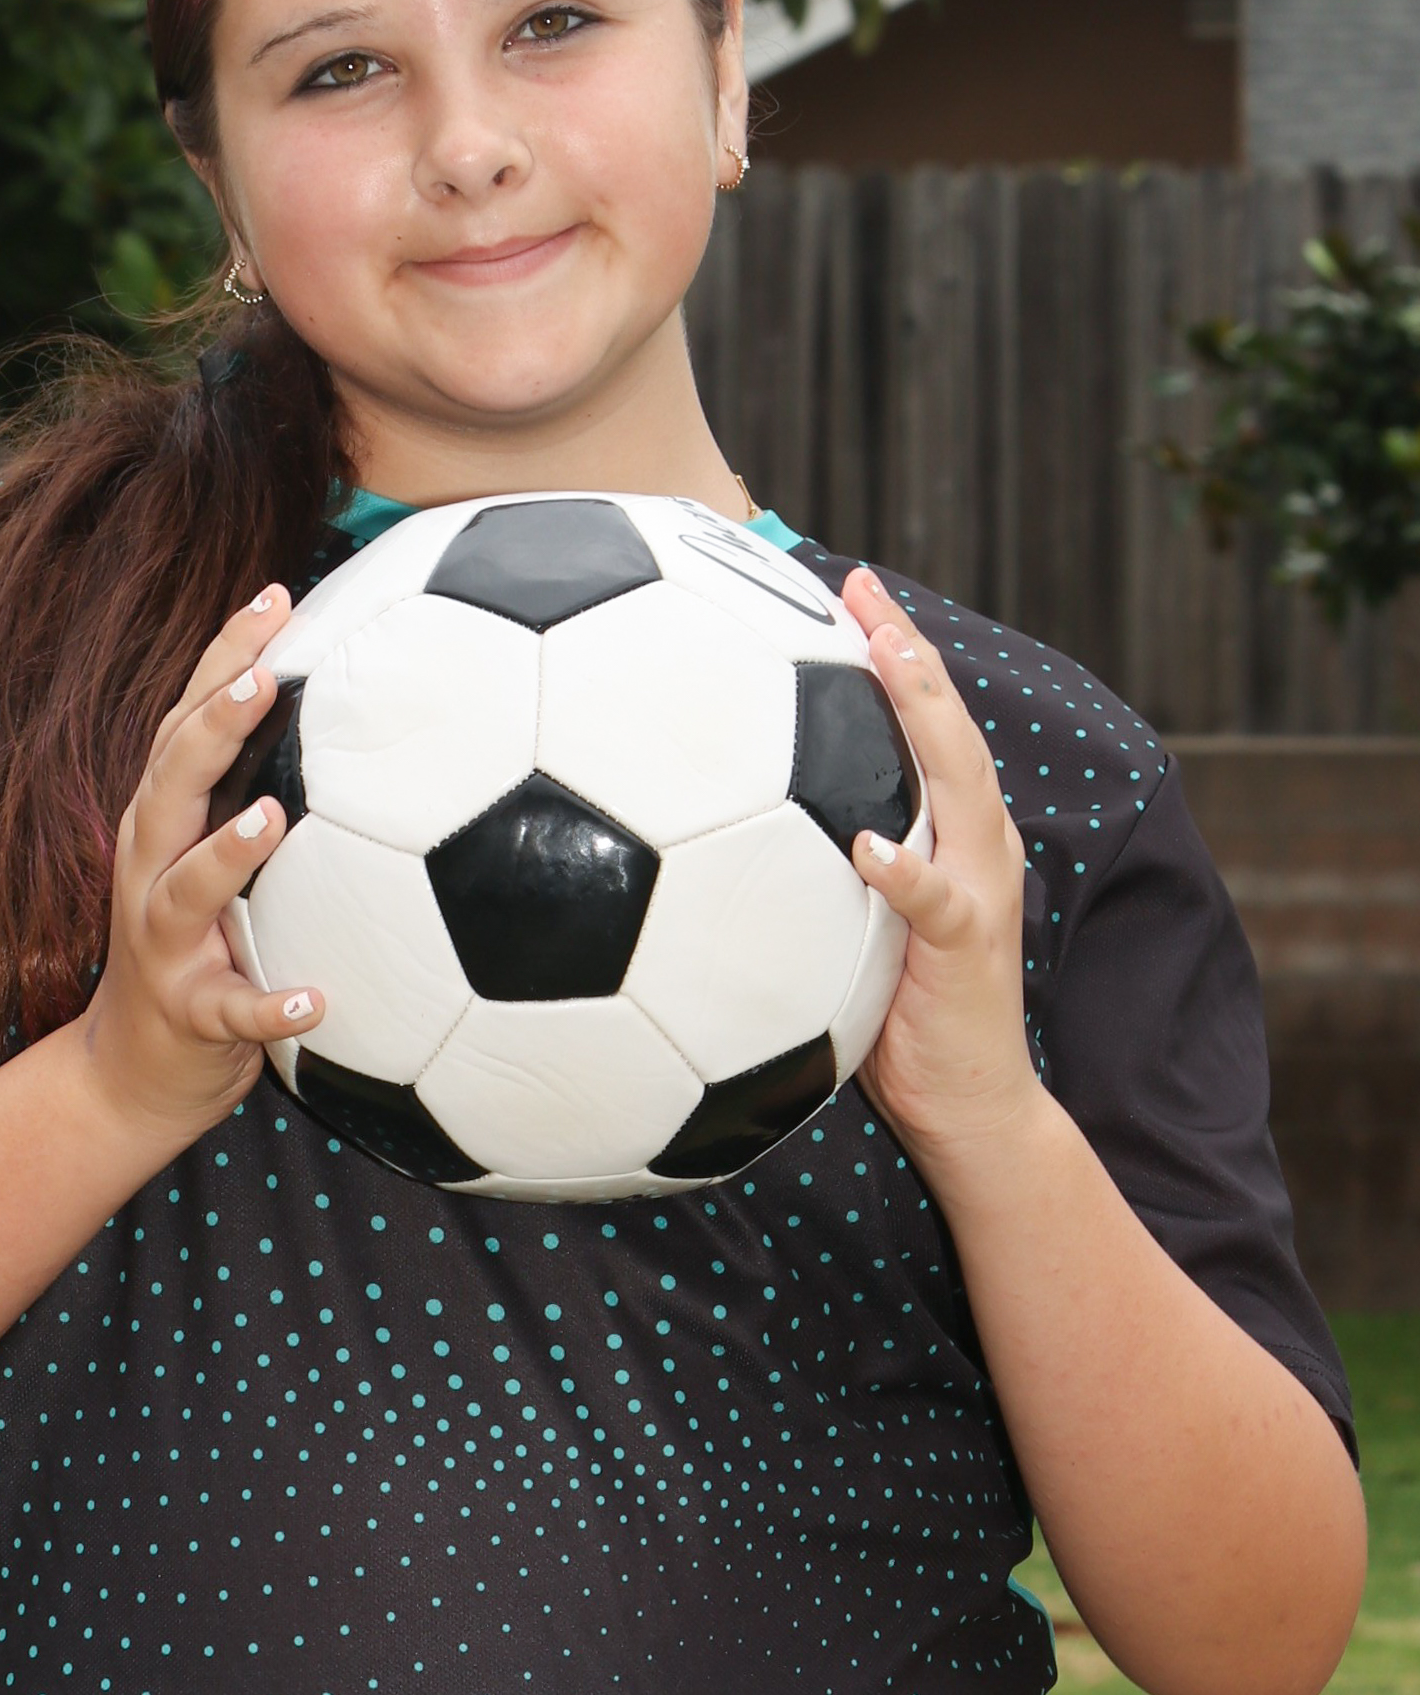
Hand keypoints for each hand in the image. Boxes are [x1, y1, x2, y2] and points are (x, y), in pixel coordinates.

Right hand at [81, 586, 323, 1150]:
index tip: (275, 595)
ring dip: (227, 854)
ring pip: (187, 890)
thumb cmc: (202, 942)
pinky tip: (316, 1003)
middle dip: (212, 725)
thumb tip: (345, 706)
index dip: (224, 655)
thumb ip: (258, 789)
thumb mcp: (212, 857)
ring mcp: (164, 942)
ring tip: (273, 820)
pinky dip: (271, 1009)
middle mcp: (151, 869)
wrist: (136, 1070)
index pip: (187, 722)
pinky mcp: (191, 1014)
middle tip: (261, 676)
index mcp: (163, 822)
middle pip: (171, 783)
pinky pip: (232, 1013)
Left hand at [838, 566, 1040, 1161]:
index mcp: (947, 832)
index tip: (846, 589)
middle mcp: (973, 844)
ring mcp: (977, 890)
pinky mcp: (966, 947)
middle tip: (863, 591)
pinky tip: (868, 845)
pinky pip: (933, 901)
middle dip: (908, 653)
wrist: (966, 1104)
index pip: (922, 726)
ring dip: (923, 719)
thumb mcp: (848, 923)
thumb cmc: (894, 1015)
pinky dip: (904, 870)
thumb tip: (718, 823)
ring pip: (960, 786)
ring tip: (885, 660)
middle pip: (946, 729)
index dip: (891, 653)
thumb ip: (814, 865)